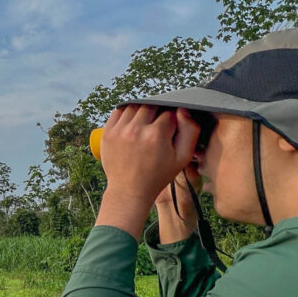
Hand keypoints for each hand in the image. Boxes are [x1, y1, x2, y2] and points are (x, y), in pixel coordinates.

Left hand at [95, 106, 199, 239]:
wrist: (129, 190)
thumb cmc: (158, 176)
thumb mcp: (183, 158)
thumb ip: (190, 131)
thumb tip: (183, 111)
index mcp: (156, 135)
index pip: (169, 113)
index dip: (173, 119)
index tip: (171, 128)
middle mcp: (136, 130)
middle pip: (151, 106)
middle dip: (157, 113)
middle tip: (158, 126)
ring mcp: (119, 130)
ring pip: (134, 106)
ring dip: (142, 111)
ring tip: (145, 125)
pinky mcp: (107, 133)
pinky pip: (118, 112)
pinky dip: (126, 113)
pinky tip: (132, 123)